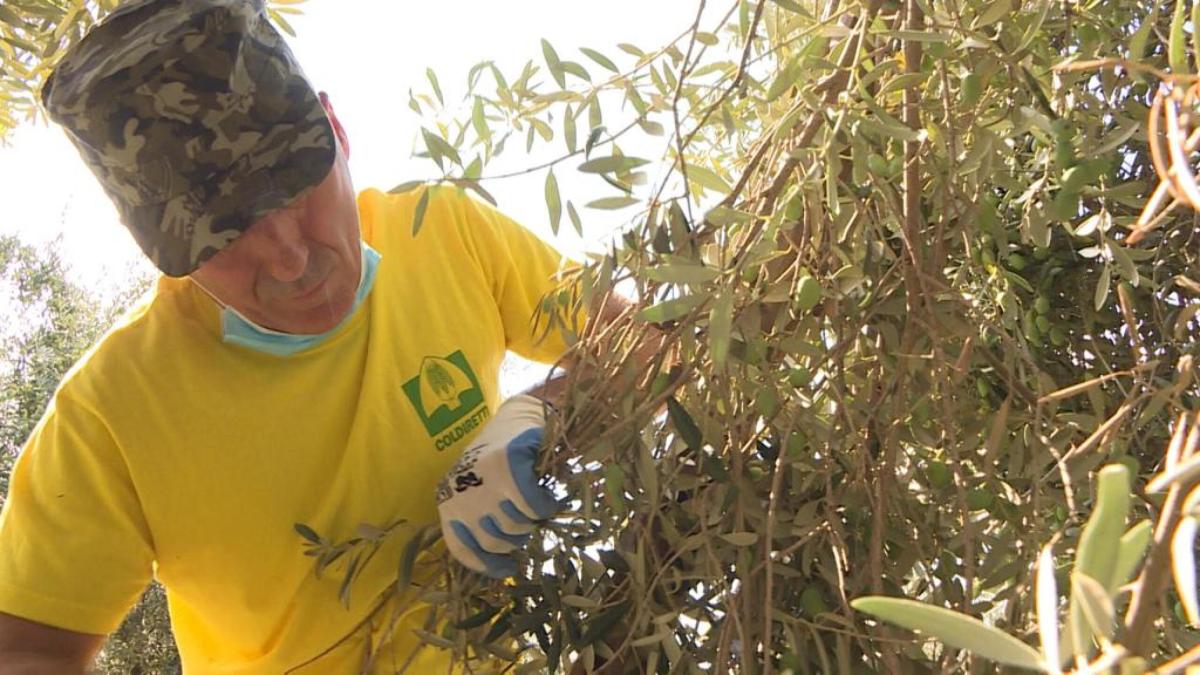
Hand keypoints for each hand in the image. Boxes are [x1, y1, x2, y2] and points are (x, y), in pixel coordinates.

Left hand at [436, 394, 560, 577]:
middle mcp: (461, 492)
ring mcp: (484, 479)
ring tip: (534, 504)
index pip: (462, 548)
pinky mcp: (509, 466)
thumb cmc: (501, 459)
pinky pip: (534, 506)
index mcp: (448, 501)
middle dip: (517, 538)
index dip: (487, 565)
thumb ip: (481, 522)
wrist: (521, 416)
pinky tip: (549, 497)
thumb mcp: (479, 492)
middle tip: (527, 521)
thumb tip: (497, 563)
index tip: (509, 568)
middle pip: (495, 542)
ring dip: (532, 521)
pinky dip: (546, 506)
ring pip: (517, 526)